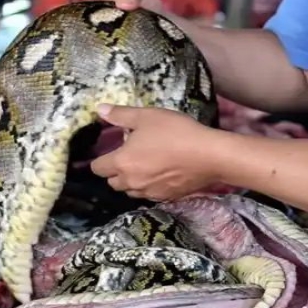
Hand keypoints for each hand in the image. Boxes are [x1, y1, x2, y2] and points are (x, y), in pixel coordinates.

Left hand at [89, 104, 221, 201]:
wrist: (209, 155)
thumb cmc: (175, 132)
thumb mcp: (146, 116)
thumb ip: (120, 115)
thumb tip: (100, 110)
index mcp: (122, 162)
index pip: (98, 168)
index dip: (101, 159)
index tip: (111, 150)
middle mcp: (131, 182)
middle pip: (112, 182)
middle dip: (115, 171)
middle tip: (129, 155)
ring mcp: (149, 193)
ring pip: (130, 191)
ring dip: (131, 181)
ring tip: (145, 165)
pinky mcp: (166, 198)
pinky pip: (149, 195)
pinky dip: (149, 186)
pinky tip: (160, 174)